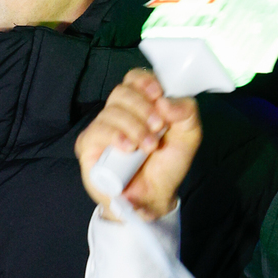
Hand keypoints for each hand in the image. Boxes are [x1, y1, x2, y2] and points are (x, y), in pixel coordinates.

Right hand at [76, 68, 202, 221]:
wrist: (154, 199)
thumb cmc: (166, 166)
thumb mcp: (188, 136)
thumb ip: (187, 112)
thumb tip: (165, 102)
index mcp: (141, 104)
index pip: (134, 79)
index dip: (144, 82)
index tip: (158, 95)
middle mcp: (119, 113)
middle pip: (122, 92)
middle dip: (143, 108)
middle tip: (158, 128)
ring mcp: (102, 128)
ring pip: (111, 111)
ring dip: (135, 127)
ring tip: (148, 147)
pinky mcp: (89, 146)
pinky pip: (97, 131)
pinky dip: (115, 136)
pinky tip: (127, 148)